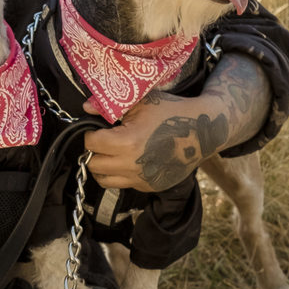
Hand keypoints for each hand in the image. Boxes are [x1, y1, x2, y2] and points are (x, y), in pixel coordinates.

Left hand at [84, 54, 272, 191]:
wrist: (202, 132)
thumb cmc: (171, 112)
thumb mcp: (142, 102)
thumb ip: (111, 106)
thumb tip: (86, 107)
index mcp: (127, 142)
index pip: (90, 143)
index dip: (90, 134)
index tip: (96, 128)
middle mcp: (132, 165)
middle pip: (93, 164)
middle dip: (93, 152)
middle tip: (103, 141)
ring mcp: (141, 179)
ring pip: (104, 180)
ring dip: (102, 166)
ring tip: (110, 153)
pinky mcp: (149, 187)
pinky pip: (122, 184)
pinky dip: (120, 174)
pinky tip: (129, 160)